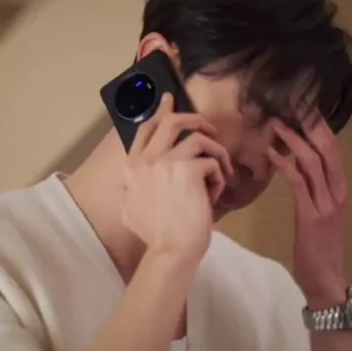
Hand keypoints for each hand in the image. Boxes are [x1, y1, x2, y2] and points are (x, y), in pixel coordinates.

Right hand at [122, 93, 232, 263]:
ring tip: (221, 173)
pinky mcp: (189, 170)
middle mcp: (146, 159)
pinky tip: (217, 195)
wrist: (170, 251)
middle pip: (172, 121)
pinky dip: (219, 177)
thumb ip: (130, 189)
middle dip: (195, 119)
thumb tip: (130, 183)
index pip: (147, 128)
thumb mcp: (129, 209)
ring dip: (215, 154)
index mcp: (132, 167)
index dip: (161, 111)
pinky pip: (211, 162)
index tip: (170, 99)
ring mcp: (166, 162)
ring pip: (199, 139)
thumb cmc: (155, 236)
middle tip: (209, 127)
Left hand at [268, 115, 346, 306]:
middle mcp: (338, 191)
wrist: (325, 279)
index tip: (304, 107)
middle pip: (328, 148)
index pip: (333, 149)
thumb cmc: (318, 246)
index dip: (320, 126)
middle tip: (293, 104)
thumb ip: (312, 187)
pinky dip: (285, 166)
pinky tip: (271, 155)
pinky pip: (299, 184)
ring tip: (275, 124)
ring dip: (293, 140)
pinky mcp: (312, 216)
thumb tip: (296, 161)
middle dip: (310, 124)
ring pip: (313, 162)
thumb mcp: (318, 211)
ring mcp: (327, 203)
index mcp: (340, 188)